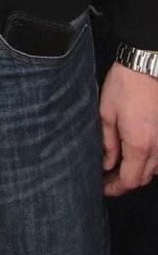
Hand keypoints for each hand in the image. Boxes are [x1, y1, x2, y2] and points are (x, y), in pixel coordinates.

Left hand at [100, 61, 157, 195]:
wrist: (146, 66)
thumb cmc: (124, 86)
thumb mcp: (106, 113)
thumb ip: (108, 142)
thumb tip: (106, 164)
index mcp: (139, 145)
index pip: (129, 180)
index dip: (115, 188)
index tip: (103, 188)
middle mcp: (157, 149)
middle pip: (143, 179)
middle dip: (125, 183)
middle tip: (107, 179)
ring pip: (154, 170)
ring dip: (138, 173)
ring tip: (119, 168)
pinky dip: (149, 162)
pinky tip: (135, 155)